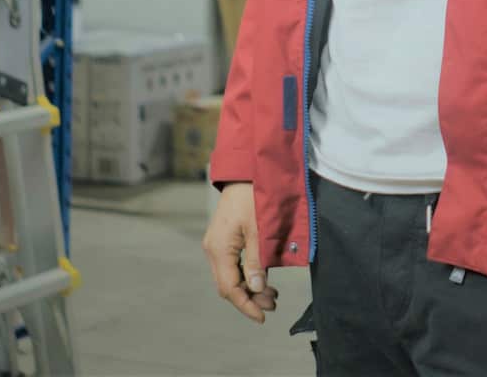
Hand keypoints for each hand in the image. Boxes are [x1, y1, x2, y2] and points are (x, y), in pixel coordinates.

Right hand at [202, 182, 279, 323]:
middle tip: (273, 303)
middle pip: (227, 285)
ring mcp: (216, 243)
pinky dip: (246, 274)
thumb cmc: (253, 196)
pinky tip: (262, 278)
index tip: (262, 316)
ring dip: (249, 287)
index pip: (229, 287)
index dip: (245, 304)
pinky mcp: (222, 239)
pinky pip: (231, 264)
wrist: (244, 171)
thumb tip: (256, 288)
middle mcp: (213, 248)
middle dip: (249, 298)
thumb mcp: (259, 229)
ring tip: (272, 294)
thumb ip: (257, 260)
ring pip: (230, 276)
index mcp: (219, 248)